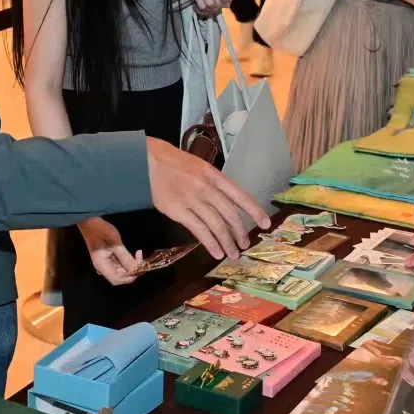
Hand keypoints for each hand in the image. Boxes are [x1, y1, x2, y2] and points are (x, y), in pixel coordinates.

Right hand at [80, 218, 143, 285]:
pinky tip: (133, 255)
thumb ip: (125, 257)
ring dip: (130, 266)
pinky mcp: (107, 260)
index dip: (130, 276)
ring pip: (120, 272)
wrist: (90, 222)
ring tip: (138, 255)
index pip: (117, 279)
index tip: (140, 267)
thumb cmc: (101, 231)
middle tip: (140, 259)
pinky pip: (119, 265)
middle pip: (119, 277)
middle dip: (132, 271)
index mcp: (102, 266)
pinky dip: (127, 262)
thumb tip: (137, 269)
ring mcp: (105, 264)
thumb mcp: (115, 243)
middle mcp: (103, 268)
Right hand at [145, 138, 268, 258]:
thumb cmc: (175, 163)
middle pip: (230, 214)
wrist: (148, 160)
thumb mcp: (199, 167)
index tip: (265, 223)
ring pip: (217, 225)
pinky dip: (210, 243)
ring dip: (227, 242)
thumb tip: (229, 202)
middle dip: (240, 232)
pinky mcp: (178, 211)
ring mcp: (192, 200)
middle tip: (245, 244)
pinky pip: (199, 230)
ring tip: (233, 253)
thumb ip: (214, 183)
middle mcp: (206, 188)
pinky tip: (216, 252)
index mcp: (214, 175)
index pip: (240, 195)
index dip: (254, 211)